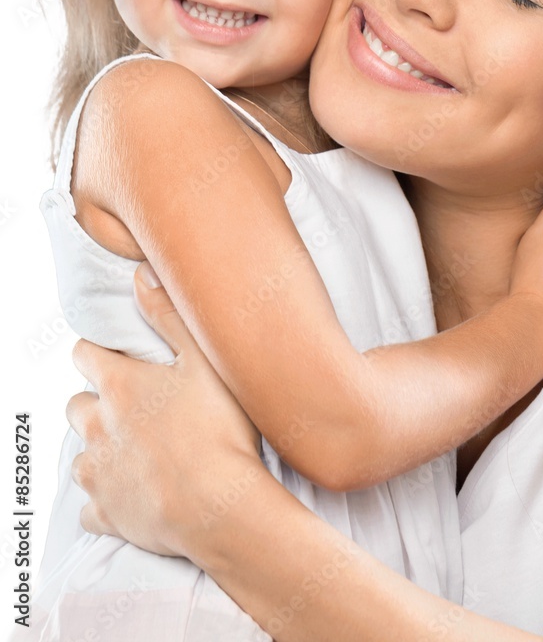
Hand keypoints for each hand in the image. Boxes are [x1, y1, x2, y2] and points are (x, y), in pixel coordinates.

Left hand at [67, 262, 262, 558]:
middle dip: (98, 399)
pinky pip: (94, 506)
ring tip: (139, 448)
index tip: (120, 355)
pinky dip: (109, 497)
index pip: (85, 354)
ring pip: (82, 453)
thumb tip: (140, 275)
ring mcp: (99, 473)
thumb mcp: (204, 359)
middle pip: (78, 404)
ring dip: (102, 447)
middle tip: (135, 402)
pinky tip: (136, 492)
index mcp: (120, 385)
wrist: (220, 506)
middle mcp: (98, 426)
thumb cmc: (220, 428)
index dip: (100, 351)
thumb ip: (170, 316)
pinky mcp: (107, 513)